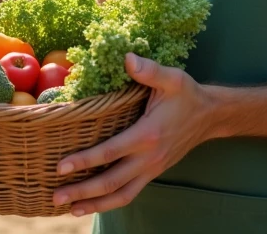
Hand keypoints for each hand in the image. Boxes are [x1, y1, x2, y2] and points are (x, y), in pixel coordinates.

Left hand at [50, 54, 215, 216]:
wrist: (210, 116)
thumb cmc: (187, 95)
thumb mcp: (172, 78)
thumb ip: (149, 70)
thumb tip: (126, 58)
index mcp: (148, 134)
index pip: (111, 152)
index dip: (85, 160)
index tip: (61, 166)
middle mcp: (149, 158)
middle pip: (112, 182)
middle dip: (83, 191)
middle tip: (56, 196)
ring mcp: (152, 169)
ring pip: (121, 195)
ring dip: (95, 204)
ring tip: (71, 209)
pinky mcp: (153, 173)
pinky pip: (130, 193)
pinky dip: (110, 202)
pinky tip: (93, 204)